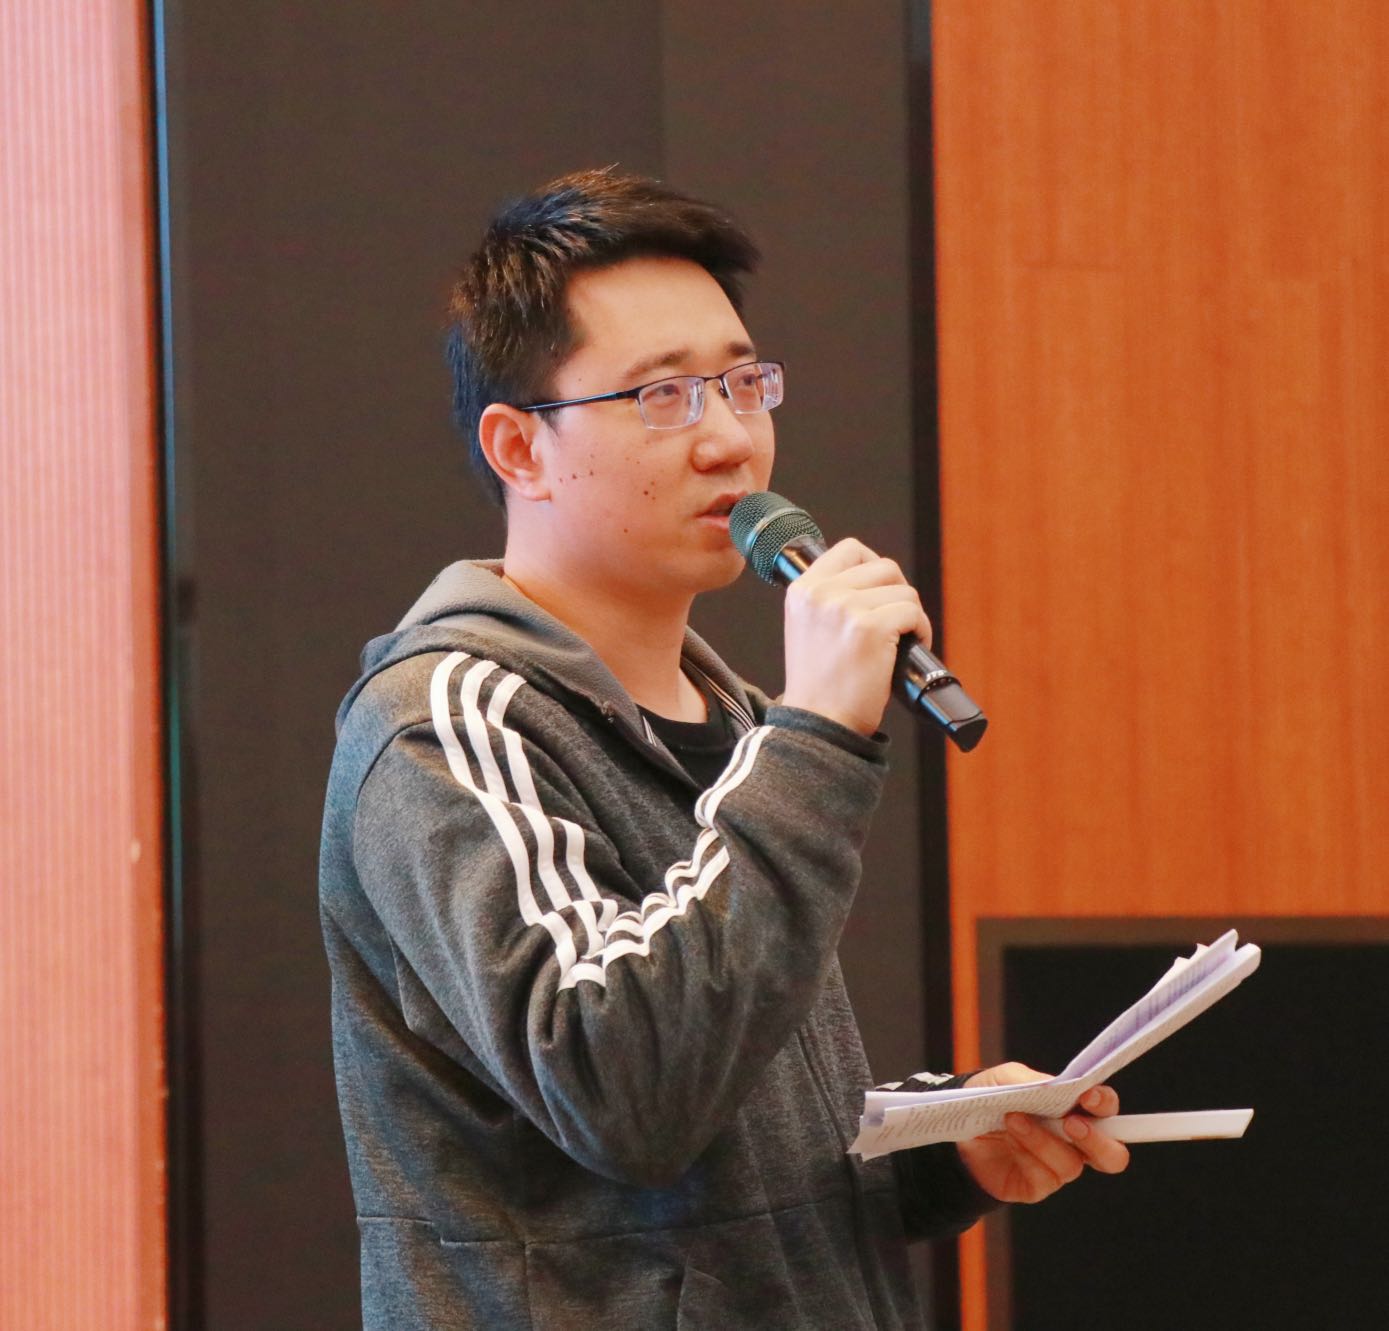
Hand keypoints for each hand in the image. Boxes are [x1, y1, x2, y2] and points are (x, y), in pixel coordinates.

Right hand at [779, 538, 931, 735]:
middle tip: (896, 621)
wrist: (820, 724)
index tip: (880, 591)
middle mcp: (821, 593)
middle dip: (898, 593)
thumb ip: (830, 599)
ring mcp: (845, 608)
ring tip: (901, 640)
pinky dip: (921, 631)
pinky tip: (909, 649)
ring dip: (911, 615)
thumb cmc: (821, 685)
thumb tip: (874, 582)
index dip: (874, 566)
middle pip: (884, 567)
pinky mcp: (870, 628)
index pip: (850, 549)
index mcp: (802, 589)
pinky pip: (913, 613)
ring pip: (903, 591)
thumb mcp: (808, 627)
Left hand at [955, 1062, 1129, 1204]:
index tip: (1088, 1097)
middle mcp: (1075, 1142)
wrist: (960, 1130)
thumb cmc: (991, 1099)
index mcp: (1076, 1110)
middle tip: (1071, 1124)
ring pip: (1070, 1164)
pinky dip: (1025, 1152)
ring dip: (1043, 1140)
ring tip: (1013, 1119)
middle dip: (1097, 1141)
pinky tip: (1008, 1136)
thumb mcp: (1007, 1079)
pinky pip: (1043, 1176)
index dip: (1105, 1105)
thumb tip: (1057, 1087)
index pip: (1106, 1110)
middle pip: (1112, 1155)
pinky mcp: (1038, 1186)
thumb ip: (1035, 1081)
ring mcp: (1058, 1166)